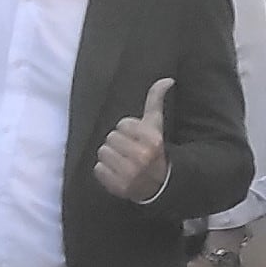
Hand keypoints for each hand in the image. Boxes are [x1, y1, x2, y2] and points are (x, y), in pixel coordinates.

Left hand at [93, 77, 172, 203]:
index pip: (123, 124)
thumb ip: (156, 100)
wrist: (157, 184)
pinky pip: (98, 169)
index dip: (128, 130)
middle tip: (129, 151)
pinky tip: (117, 172)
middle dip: (118, 143)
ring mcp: (130, 174)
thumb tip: (167, 79)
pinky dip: (105, 171)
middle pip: (111, 138)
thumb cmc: (153, 148)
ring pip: (103, 152)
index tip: (137, 139)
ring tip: (122, 161)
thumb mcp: (156, 125)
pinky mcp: (119, 187)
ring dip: (110, 156)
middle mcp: (142, 157)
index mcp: (152, 140)